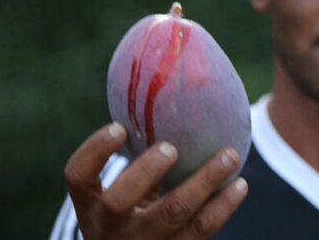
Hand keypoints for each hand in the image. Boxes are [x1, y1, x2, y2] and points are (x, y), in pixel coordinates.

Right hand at [64, 122, 247, 239]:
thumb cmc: (130, 207)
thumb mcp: (117, 190)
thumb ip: (135, 156)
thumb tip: (165, 93)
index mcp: (90, 204)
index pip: (78, 176)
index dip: (95, 151)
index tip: (119, 127)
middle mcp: (110, 227)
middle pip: (122, 200)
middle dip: (147, 170)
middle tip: (172, 148)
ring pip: (174, 213)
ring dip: (205, 181)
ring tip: (230, 156)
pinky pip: (202, 230)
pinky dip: (223, 206)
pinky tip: (239, 186)